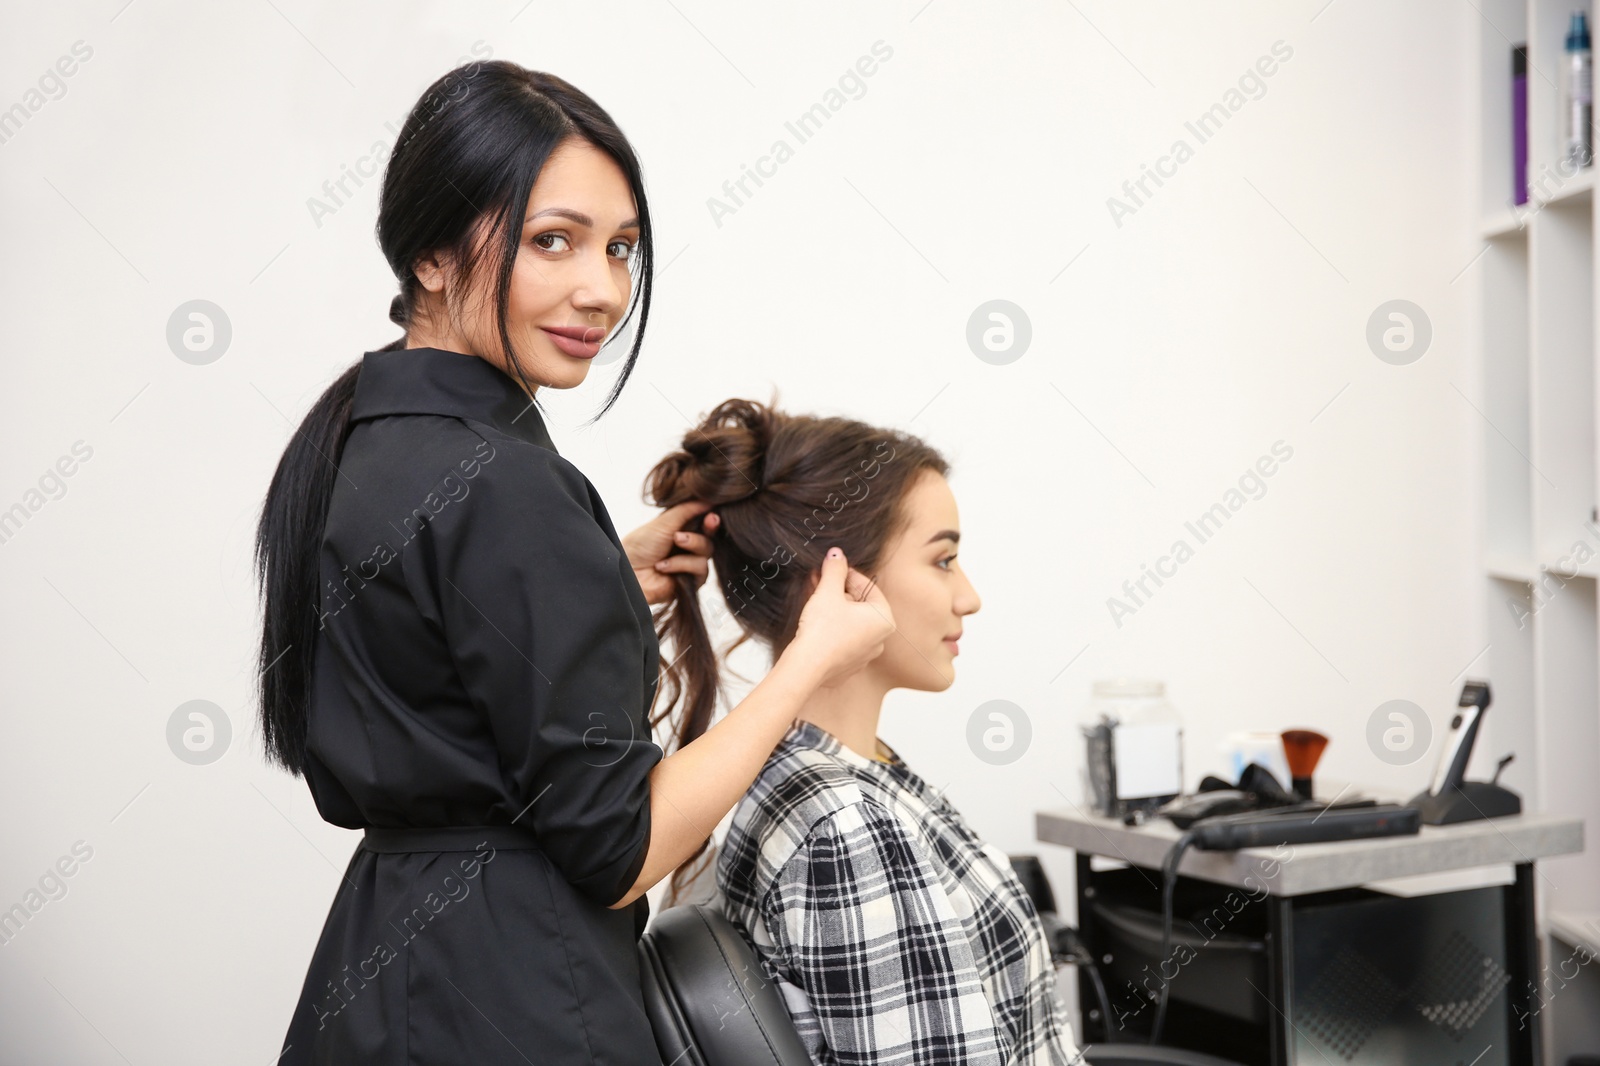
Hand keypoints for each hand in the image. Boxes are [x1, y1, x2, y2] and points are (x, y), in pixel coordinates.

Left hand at [623, 499, 720, 605]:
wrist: (629, 572)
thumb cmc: (640, 546)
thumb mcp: (664, 522)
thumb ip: (687, 510)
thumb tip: (710, 499)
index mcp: (681, 530)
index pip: (703, 521)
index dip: (710, 516)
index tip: (712, 512)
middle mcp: (687, 547)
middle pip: (710, 536)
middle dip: (709, 527)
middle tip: (709, 521)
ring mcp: (689, 564)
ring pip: (707, 551)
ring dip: (691, 544)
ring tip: (674, 542)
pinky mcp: (691, 581)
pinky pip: (700, 568)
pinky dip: (682, 564)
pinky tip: (663, 565)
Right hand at [786, 547, 895, 687]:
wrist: (806, 666)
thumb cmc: (822, 629)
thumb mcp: (828, 592)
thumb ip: (835, 570)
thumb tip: (836, 554)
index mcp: (884, 619)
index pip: (868, 587)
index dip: (847, 573)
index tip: (833, 566)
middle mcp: (880, 639)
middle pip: (859, 605)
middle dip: (838, 590)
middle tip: (820, 578)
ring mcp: (865, 655)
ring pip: (850, 622)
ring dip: (833, 606)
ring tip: (814, 594)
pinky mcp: (848, 665)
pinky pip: (842, 638)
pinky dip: (831, 626)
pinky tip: (815, 619)